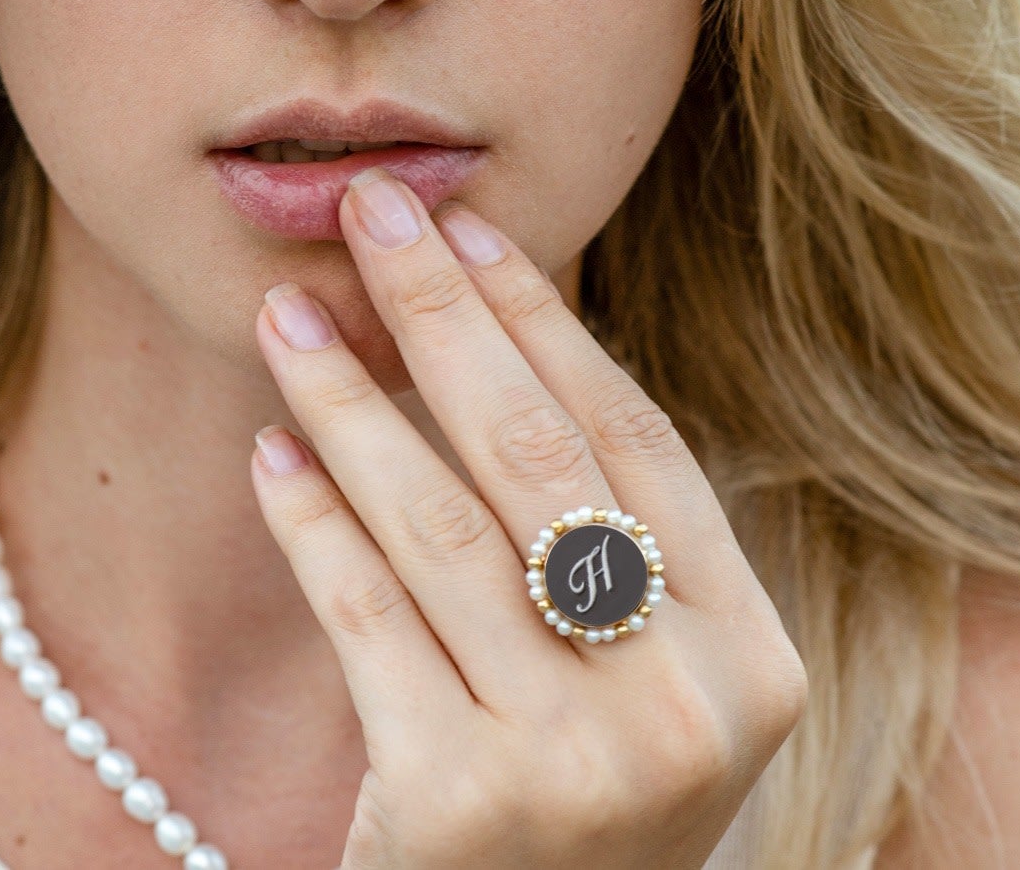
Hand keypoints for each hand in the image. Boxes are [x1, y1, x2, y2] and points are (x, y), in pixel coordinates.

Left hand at [250, 165, 807, 869]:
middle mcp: (684, 704)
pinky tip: (270, 450)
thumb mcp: (633, 678)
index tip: (471, 232)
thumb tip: (483, 330)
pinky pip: (365, 616)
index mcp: (749, 654)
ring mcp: (577, 762)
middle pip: (540, 455)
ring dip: (350, 400)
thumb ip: (597, 540)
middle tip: (371, 213)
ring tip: (285, 317)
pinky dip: (311, 522)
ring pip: (440, 525)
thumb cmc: (575, 800)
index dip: (546, 324)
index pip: (636, 439)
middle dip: (442, 314)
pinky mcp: (458, 806)